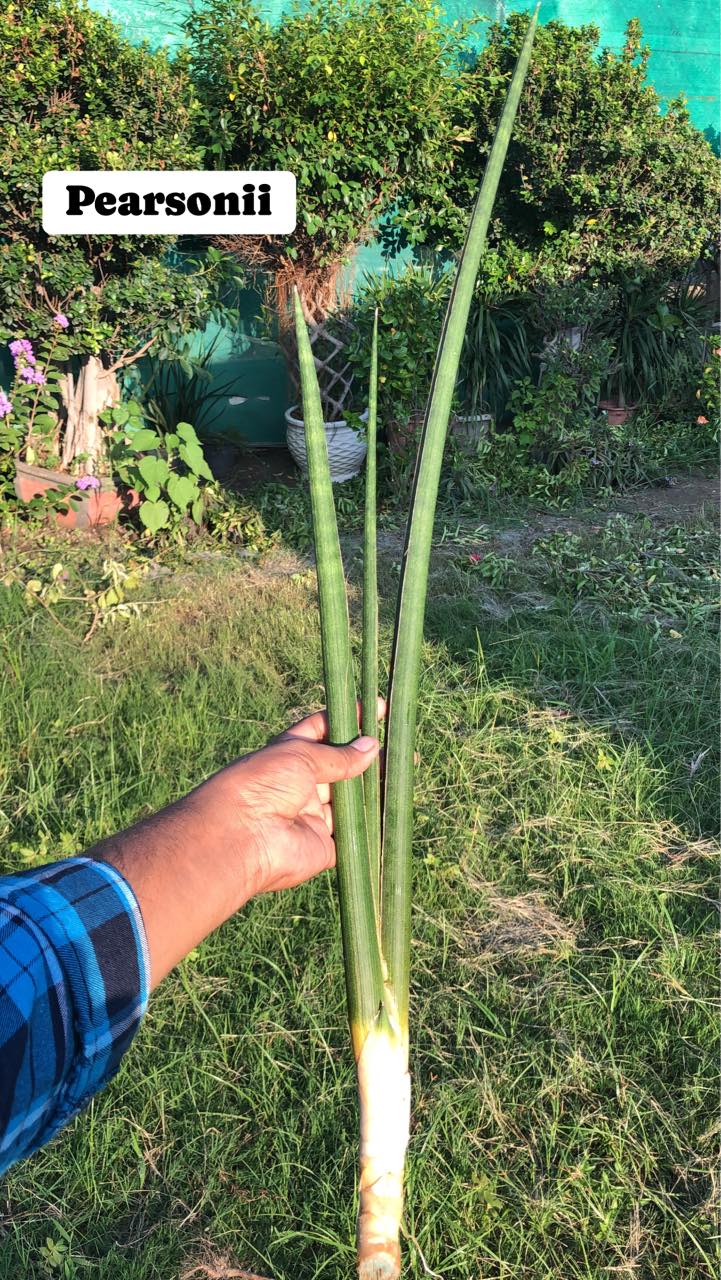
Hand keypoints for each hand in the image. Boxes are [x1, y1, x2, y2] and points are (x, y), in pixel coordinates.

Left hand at [198, 703, 383, 895]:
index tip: (379, 710)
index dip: (350, 720)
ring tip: (405, 771)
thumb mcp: (301, 755)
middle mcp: (302, 784)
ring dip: (375, 788)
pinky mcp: (326, 846)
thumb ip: (339, 755)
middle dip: (370, 756)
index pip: (323, 730)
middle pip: (342, 767)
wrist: (241, 837)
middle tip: (401, 746)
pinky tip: (397, 808)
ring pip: (352, 800)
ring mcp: (314, 816)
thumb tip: (371, 746)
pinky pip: (355, 835)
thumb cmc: (263, 784)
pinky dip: (373, 825)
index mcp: (290, 755)